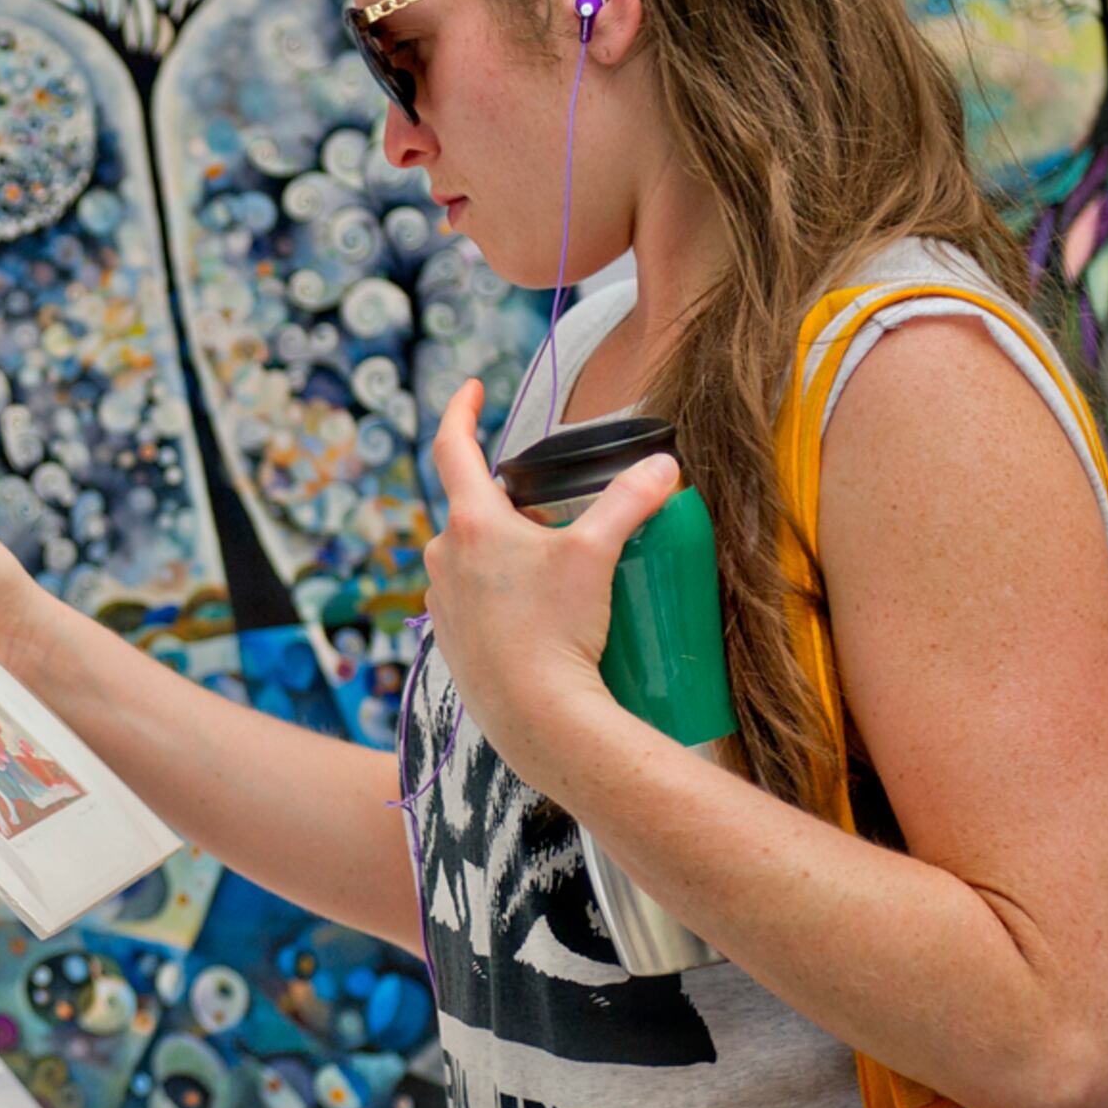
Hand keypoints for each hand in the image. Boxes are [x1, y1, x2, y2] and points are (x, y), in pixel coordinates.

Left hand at [420, 378, 679, 777]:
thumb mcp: (597, 555)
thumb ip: (630, 502)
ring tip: (553, 573)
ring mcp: (442, 603)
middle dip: (512, 505)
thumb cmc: (557, 633)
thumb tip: (664, 466)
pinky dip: (502, 594)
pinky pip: (474, 600)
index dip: (462, 410)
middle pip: (474, 508)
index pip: (453, 447)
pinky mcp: (452, 641)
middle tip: (555, 514)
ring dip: (507, 553)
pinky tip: (537, 615)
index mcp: (470, 524)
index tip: (473, 389)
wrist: (536, 718)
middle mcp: (444, 558)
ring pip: (473, 557)